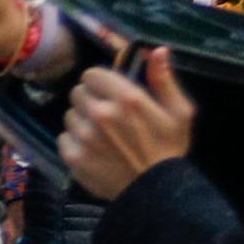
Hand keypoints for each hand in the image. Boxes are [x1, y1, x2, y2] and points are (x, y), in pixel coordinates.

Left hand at [57, 48, 197, 202]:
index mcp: (127, 98)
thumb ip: (164, 80)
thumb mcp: (179, 113)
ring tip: (100, 134)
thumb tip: (157, 50)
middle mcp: (101, 113)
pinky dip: (74, 142)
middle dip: (90, 99)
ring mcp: (84, 136)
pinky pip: (64, 138)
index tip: (108, 92)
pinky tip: (92, 150)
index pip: (91, 74)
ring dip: (81, 121)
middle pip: (77, 93)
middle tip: (105, 114)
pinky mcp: (73, 156)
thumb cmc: (169, 150)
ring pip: (69, 115)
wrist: (156, 193)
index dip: (99, 82)